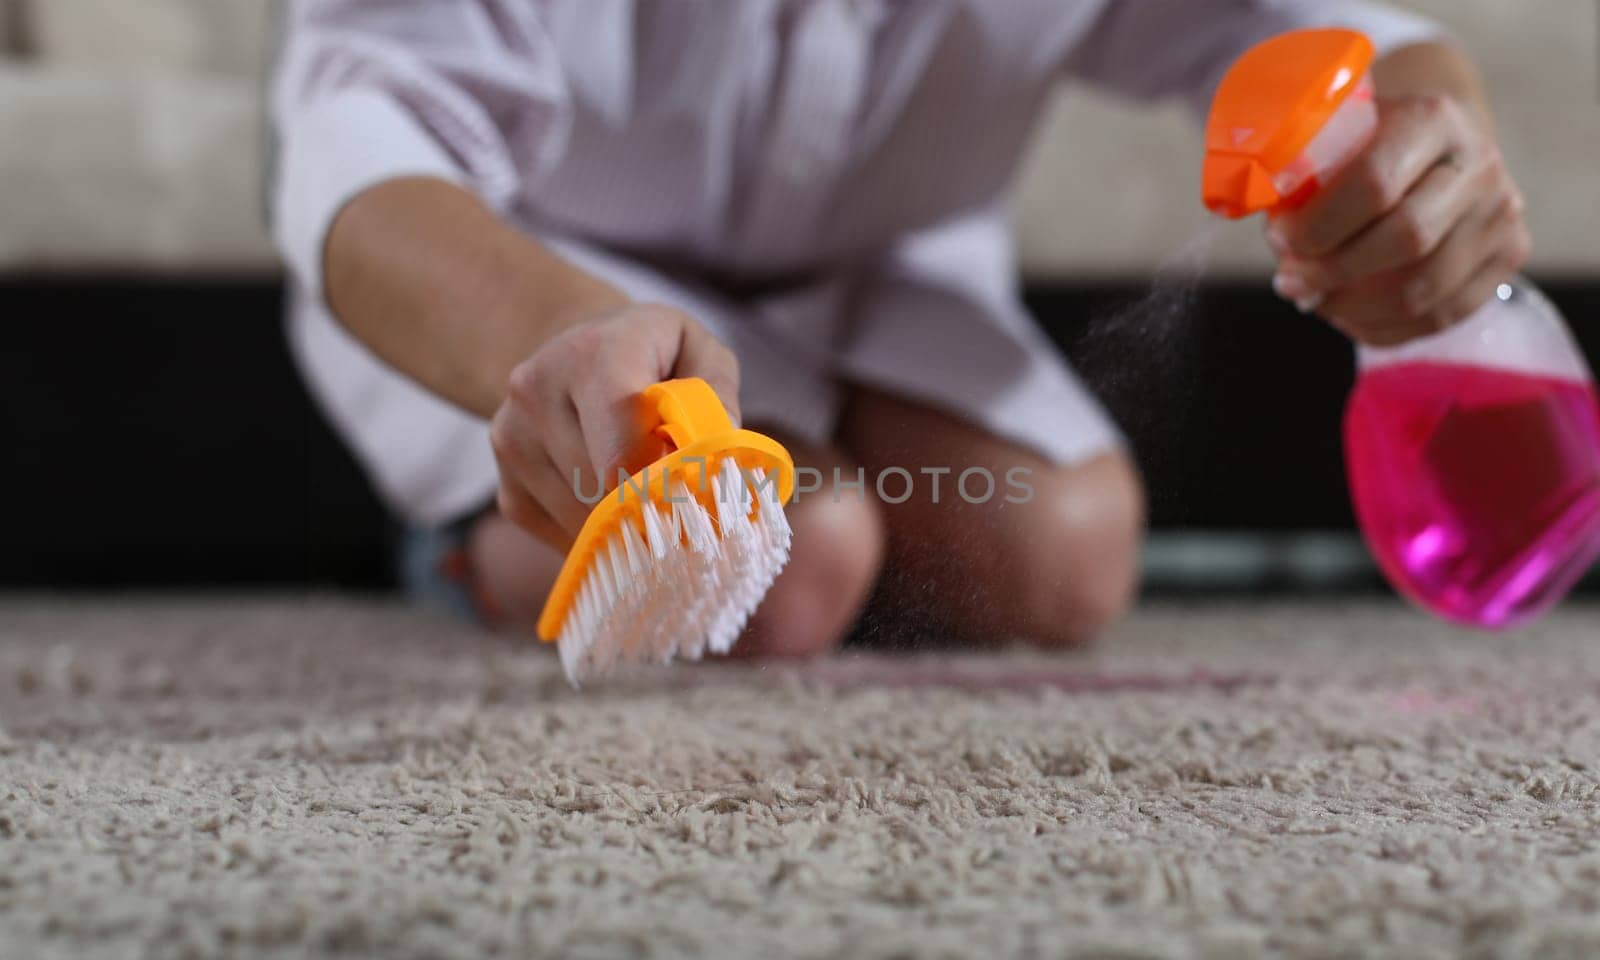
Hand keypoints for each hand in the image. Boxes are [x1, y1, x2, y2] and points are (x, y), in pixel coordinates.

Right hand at [489, 304, 739, 546]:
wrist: (578, 352)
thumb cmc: (654, 356)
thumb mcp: (700, 353)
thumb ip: (716, 398)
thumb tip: (716, 454)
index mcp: (592, 354)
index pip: (622, 450)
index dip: (662, 486)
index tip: (694, 496)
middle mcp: (537, 391)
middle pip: (602, 490)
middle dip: (649, 505)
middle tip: (683, 502)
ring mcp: (511, 439)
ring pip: (579, 519)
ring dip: (623, 522)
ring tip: (646, 492)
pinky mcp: (505, 483)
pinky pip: (558, 535)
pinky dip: (595, 533)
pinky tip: (611, 499)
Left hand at [1267, 94, 1530, 346]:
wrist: (1437, 143)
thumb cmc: (1367, 146)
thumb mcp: (1335, 136)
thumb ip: (1300, 170)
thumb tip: (1257, 219)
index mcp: (1431, 118)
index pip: (1375, 184)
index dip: (1317, 226)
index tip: (1279, 240)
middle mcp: (1478, 163)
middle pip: (1405, 240)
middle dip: (1332, 272)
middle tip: (1290, 282)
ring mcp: (1501, 212)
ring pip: (1421, 290)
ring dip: (1352, 308)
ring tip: (1314, 300)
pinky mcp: (1509, 254)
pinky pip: (1440, 315)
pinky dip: (1382, 327)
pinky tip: (1347, 316)